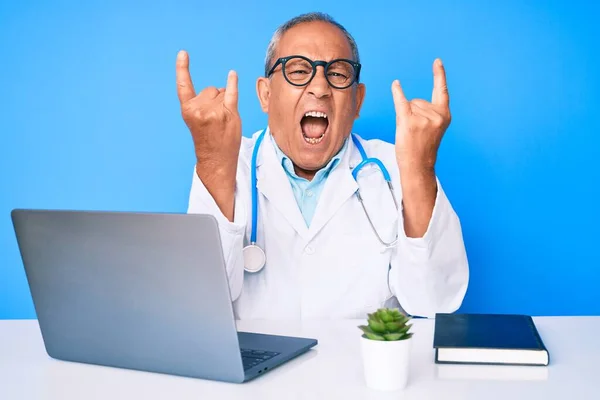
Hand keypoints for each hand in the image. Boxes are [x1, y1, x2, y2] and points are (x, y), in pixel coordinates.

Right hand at [176, 50, 240, 177]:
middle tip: (214, 120)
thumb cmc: (207, 139)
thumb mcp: (196, 120)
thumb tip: (221, 86)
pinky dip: (233, 83)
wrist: (216, 159)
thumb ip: (202, 103)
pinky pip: (232, 92)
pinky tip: (233, 74)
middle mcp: (200, 109)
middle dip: (213, 99)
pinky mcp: (229, 113)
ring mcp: (215, 111)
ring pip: (222, 92)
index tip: (183, 53)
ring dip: (224, 102)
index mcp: (188, 110)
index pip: (184, 85)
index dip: (182, 68)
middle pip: (210, 89)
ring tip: (222, 121)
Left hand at [391, 58, 450, 173]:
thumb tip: (408, 98)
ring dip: (405, 116)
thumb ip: (428, 112)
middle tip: (415, 132)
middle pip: (417, 100)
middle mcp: (435, 114)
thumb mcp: (433, 128)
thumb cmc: (423, 148)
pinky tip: (396, 84)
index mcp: (444, 115)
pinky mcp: (409, 121)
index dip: (439, 75)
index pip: (441, 91)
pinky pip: (401, 102)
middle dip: (413, 113)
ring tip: (411, 133)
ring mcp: (422, 118)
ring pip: (408, 105)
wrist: (418, 165)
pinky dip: (397, 93)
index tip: (437, 61)